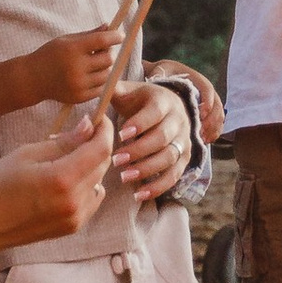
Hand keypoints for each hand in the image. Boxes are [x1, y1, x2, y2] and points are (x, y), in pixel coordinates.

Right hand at [0, 119, 112, 259]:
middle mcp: (74, 201)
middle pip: (102, 164)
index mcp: (62, 179)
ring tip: (65, 159)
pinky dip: (87, 185)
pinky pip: (92, 198)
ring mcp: (75, 217)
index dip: (104, 130)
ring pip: (99, 181)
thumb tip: (88, 126)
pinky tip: (66, 180)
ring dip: (91, 165)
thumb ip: (62, 141)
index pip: (101, 149)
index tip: (99, 119)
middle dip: (96, 145)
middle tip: (77, 134)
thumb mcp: (26, 154)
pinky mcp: (72, 227)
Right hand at [31, 25, 120, 106]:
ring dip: (104, 69)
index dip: (114, 37)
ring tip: (92, 64)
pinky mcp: (79, 97)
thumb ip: (89, 35)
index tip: (120, 36)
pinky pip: (100, 89)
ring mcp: (78, 84)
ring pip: (106, 75)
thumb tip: (109, 26)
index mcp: (72, 49)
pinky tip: (88, 76)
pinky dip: (99, 82)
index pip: (102, 41)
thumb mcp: (66, 40)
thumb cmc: (50, 55)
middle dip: (107, 54)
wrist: (32, 79)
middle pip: (108, 59)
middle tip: (100, 51)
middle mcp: (76, 67)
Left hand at [113, 77, 192, 195]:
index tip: (121, 135)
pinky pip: (174, 176)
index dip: (140, 124)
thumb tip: (97, 88)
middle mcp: (179, 120)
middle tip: (116, 160)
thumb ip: (114, 90)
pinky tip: (139, 194)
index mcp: (164, 101)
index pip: (155, 112)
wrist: (167, 108)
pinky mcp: (184, 159)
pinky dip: (158, 187)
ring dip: (147, 169)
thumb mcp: (129, 91)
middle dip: (139, 150)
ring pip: (169, 157)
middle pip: (163, 138)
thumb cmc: (139, 101)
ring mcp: (183, 141)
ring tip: (124, 177)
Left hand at [150, 60, 223, 145]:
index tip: (201, 115)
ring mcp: (210, 102)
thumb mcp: (161, 71)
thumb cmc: (163, 74)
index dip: (207, 102)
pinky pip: (216, 123)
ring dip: (213, 128)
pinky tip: (204, 141)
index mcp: (197, 79)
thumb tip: (153, 80)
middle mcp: (207, 91)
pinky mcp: (209, 113)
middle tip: (201, 132)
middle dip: (211, 120)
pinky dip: (213, 132)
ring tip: (202, 139)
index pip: (207, 89)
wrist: (167, 75)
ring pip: (219, 115)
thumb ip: (159, 75)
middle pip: (216, 105)